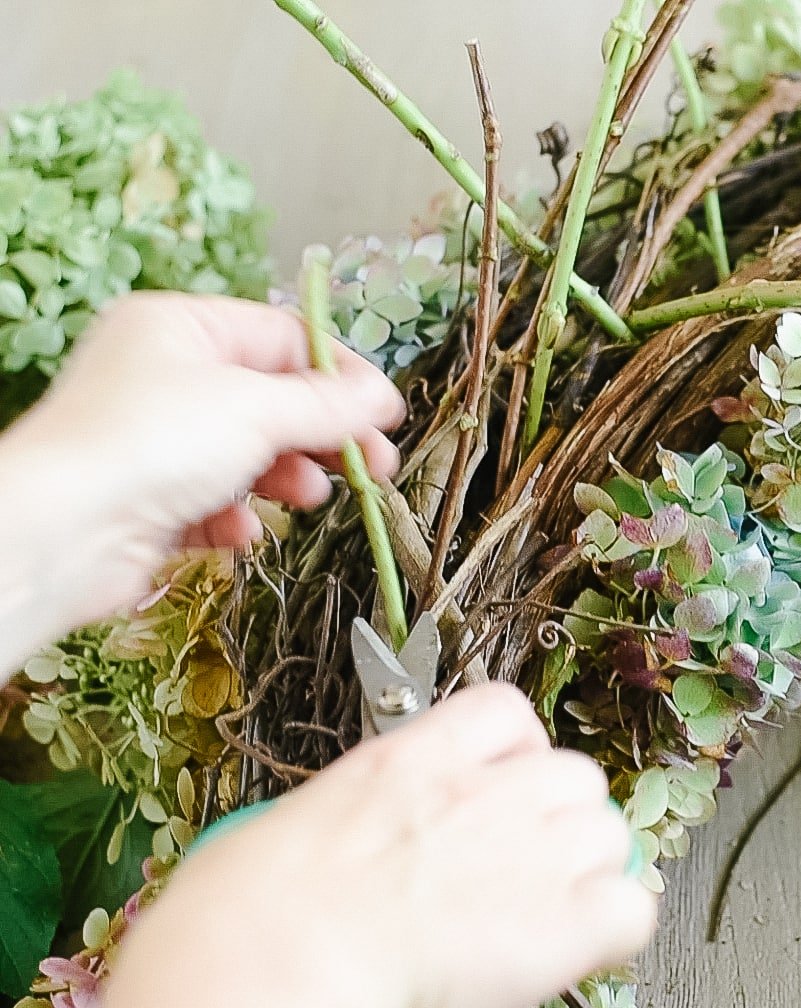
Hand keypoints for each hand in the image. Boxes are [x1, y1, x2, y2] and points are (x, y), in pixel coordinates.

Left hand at [0, 291, 403, 649]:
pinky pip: (215, 500)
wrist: (60, 532)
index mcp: (180, 327)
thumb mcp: (256, 408)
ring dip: (288, 476)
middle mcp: (165, 376)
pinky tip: (245, 530)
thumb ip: (327, 404)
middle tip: (375, 464)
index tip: (385, 412)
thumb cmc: (148, 444)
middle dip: (324, 434)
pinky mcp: (150, 499)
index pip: (282, 337)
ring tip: (310, 496)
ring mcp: (156, 439)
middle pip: (272, 398)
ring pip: (249, 452)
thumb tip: (383, 396)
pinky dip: (239, 514)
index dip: (339, 374)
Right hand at [75, 684, 656, 1007]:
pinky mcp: (566, 922)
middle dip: (557, 818)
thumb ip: (347, 822)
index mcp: (414, 759)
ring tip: (545, 917)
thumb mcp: (285, 829)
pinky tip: (578, 952)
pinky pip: (633, 911)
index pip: (504, 712)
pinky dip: (616, 931)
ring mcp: (534, 850)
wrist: (276, 964)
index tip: (499, 790)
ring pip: (610, 835)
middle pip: (574, 774)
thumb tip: (336, 849)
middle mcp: (487, 791)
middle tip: (520, 870)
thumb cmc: (248, 914)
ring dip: (589, 872)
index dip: (515, 754)